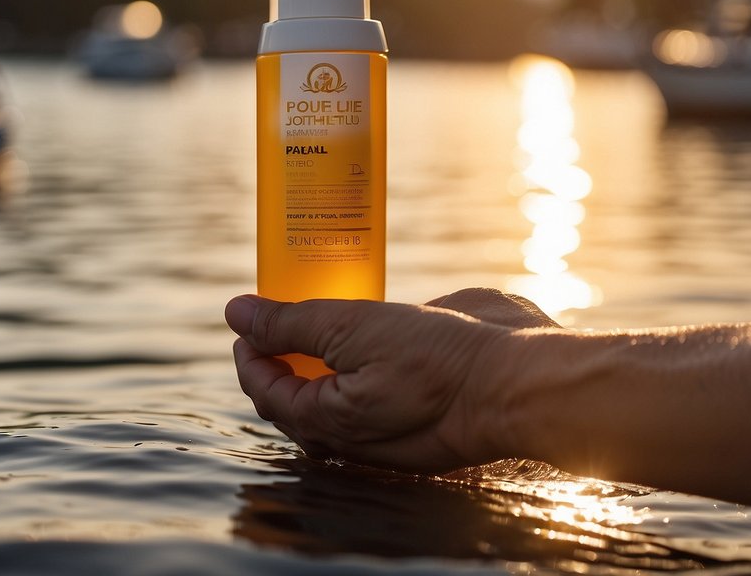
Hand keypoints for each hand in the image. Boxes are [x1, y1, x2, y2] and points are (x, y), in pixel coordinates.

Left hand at [226, 288, 558, 473]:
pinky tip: (359, 340)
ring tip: (313, 324)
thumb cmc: (437, 360)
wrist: (515, 385)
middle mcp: (346, 437)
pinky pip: (363, 400)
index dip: (248, 349)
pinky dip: (348, 371)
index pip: (263, 388)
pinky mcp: (409, 422)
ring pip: (326, 403)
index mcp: (323, 420)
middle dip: (275, 360)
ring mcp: (379, 434)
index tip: (249, 315)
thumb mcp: (352, 328)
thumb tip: (235, 312)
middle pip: (290, 400)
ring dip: (312, 365)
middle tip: (276, 317)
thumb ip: (291, 323)